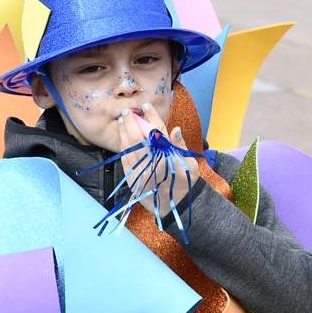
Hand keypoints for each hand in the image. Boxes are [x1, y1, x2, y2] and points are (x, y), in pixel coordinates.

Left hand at [116, 103, 196, 218]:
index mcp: (167, 157)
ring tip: (122, 120)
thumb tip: (175, 128)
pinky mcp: (133, 179)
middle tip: (128, 111)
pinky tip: (121, 138)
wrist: (176, 208)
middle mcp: (152, 162)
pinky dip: (122, 147)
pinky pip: (125, 159)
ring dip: (123, 132)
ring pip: (128, 147)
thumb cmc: (186, 184)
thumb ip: (181, 146)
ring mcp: (140, 171)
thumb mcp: (190, 165)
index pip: (157, 131)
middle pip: (138, 136)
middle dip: (132, 121)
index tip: (145, 105)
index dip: (151, 116)